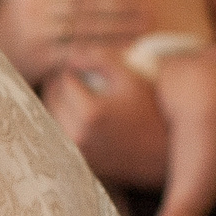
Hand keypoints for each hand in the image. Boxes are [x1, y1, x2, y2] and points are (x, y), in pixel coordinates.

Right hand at [0, 0, 148, 82]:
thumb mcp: (28, 5)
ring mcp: (35, 33)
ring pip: (87, 26)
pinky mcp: (39, 58)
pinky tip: (123, 52)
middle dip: (123, 6)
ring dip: (120, 27)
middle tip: (150, 10)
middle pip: (89, 2)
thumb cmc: (15, 36)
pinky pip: (79, 51)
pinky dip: (104, 51)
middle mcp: (33, 7)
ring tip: (144, 29)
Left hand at [42, 61, 170, 188]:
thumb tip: (71, 53)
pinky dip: (63, 121)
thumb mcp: (131, 78)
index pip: (62, 81)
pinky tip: (78, 113)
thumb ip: (101, 60)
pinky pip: (58, 135)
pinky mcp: (77, 162)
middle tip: (74, 76)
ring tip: (76, 93)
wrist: (165, 151)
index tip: (78, 64)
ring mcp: (75, 152)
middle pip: (50, 100)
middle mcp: (77, 135)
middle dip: (60, 85)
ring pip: (50, 119)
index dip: (69, 68)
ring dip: (58, 103)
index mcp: (89, 113)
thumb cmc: (152, 110)